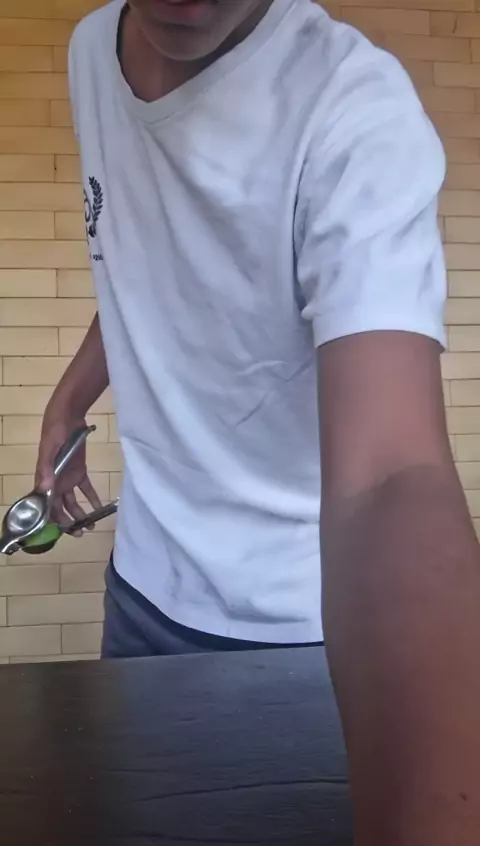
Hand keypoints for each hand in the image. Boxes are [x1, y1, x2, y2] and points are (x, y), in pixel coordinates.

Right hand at [35, 410, 102, 531]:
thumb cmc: (54, 432)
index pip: (46, 505)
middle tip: (79, 534)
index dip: (52, 519)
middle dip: (68, 522)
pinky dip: (93, 498)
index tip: (61, 532)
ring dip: (80, 514)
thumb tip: (44, 490)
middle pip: (60, 508)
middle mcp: (55, 482)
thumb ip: (46, 469)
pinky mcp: (80, 471)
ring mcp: (68, 477)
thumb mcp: (48, 449)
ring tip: (90, 526)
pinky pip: (86, 488)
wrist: (68, 416)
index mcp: (44, 479)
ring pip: (73, 501)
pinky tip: (100, 508)